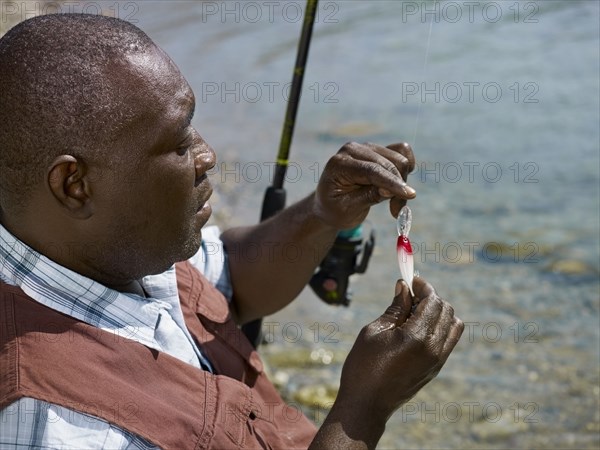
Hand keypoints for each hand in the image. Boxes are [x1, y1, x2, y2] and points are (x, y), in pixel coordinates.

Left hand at [313, 142, 415, 229]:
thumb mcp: (348, 209)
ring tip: (393, 203)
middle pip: (388, 164)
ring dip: (401, 183)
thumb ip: (368, 197)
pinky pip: (401, 151)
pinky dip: (406, 167)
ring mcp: (366, 147)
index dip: (392, 183)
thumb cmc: (335, 209)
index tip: (410, 195)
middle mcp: (352, 150)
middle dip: (397, 189)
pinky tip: (398, 183)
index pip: (371, 170)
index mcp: (339, 164)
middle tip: (395, 212)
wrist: (330, 205)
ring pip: (399, 159)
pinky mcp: (377, 150)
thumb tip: (390, 190)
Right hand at [338, 277, 462, 422]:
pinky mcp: (436, 368)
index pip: (433, 301)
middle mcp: (433, 348)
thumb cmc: (363, 366)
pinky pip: (449, 340)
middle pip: (446, 310)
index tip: (411, 280)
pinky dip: (440, 326)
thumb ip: (395, 308)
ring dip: (438, 311)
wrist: (367, 404)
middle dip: (430, 297)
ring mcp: (438, 360)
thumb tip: (404, 287)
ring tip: (415, 311)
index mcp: (417, 337)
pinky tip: (418, 326)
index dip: (423, 286)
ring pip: (453, 324)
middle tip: (410, 294)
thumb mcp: (374, 331)